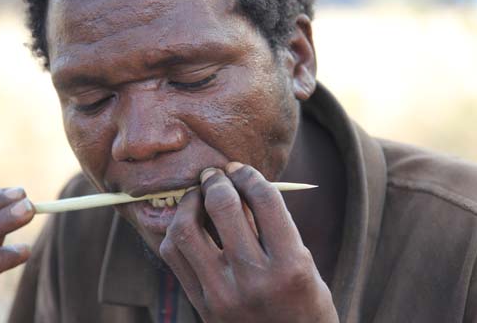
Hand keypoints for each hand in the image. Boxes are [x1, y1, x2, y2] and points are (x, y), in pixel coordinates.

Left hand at [160, 163, 338, 322]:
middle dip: (216, 180)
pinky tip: (189, 224)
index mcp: (291, 265)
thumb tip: (238, 183)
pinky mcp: (201, 306)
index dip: (248, 174)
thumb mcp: (302, 263)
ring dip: (189, 203)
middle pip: (223, 206)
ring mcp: (222, 295)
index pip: (264, 199)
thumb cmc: (303, 303)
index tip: (240, 169)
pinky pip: (173, 255)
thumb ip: (273, 226)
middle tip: (214, 174)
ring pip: (186, 229)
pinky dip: (176, 231)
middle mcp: (255, 280)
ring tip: (197, 197)